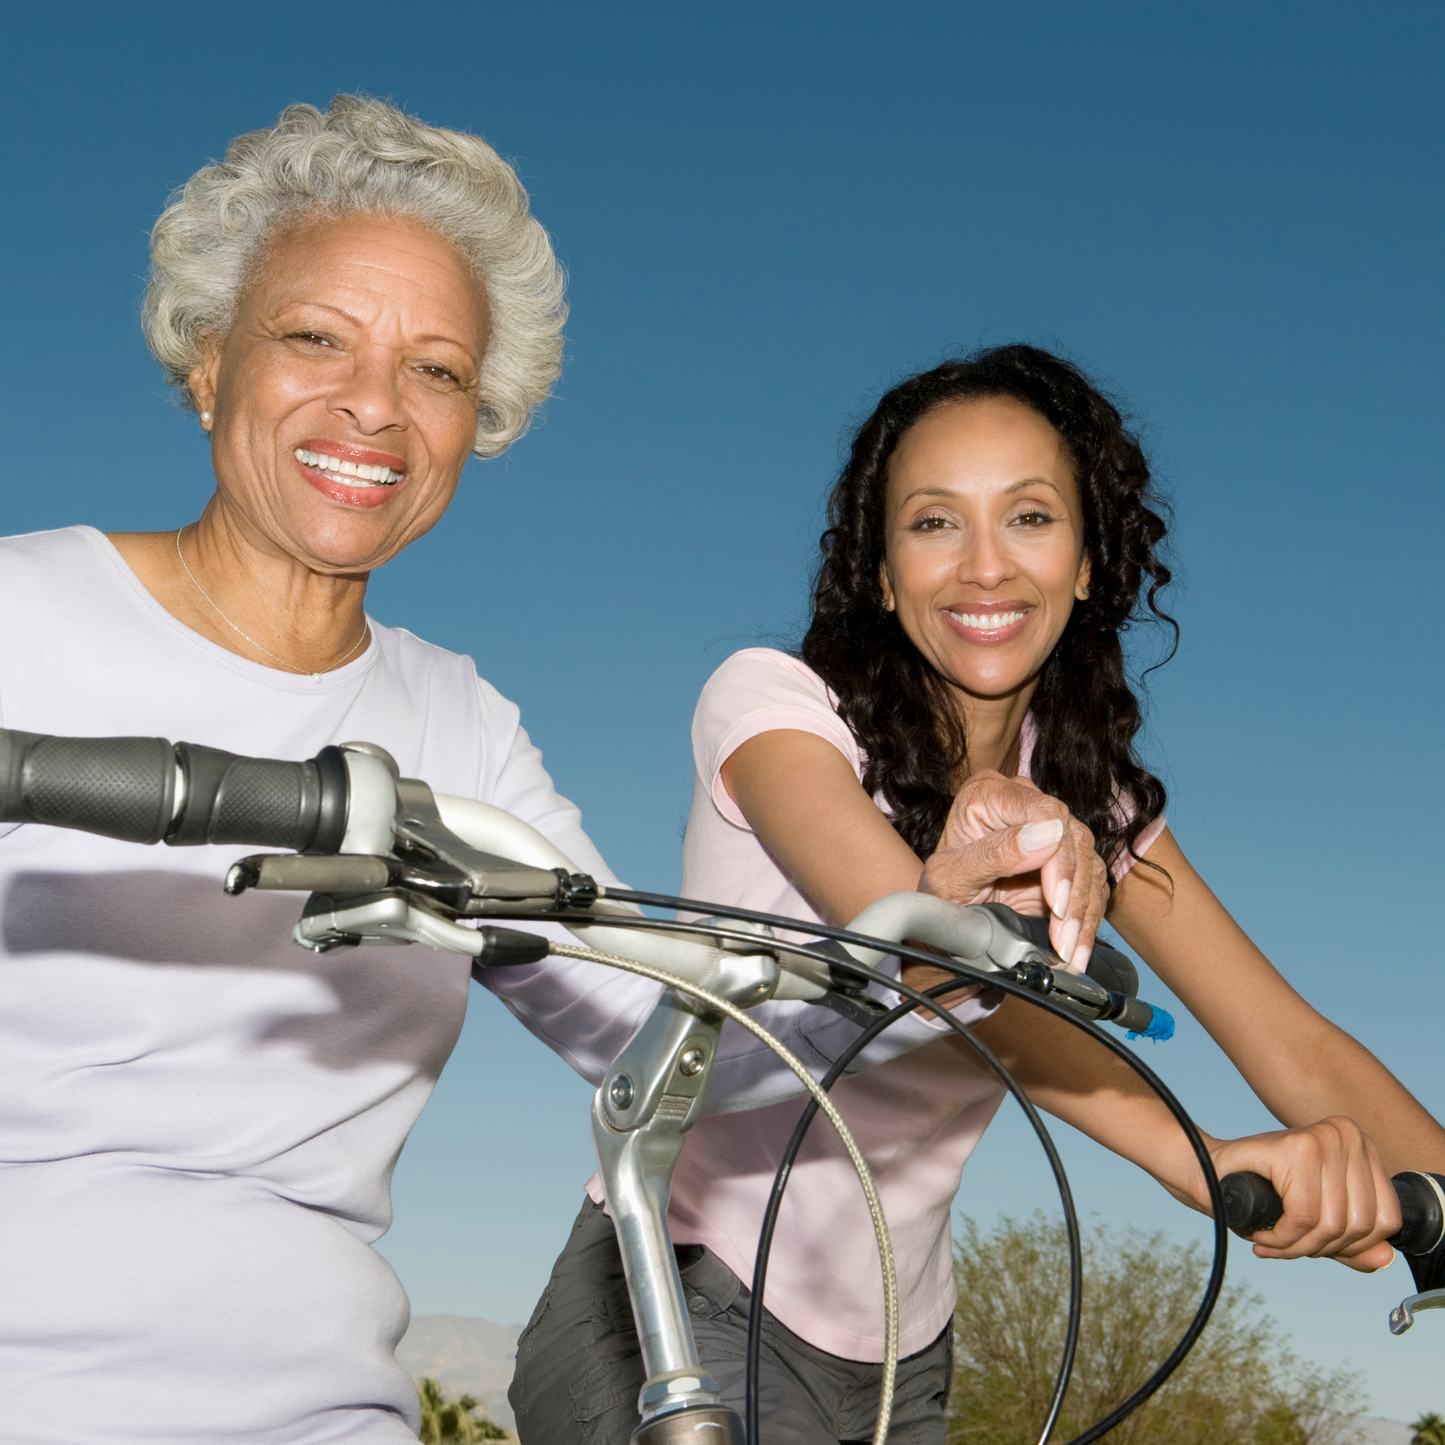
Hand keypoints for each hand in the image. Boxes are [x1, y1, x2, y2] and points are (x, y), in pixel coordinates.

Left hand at [917, 770, 1107, 970]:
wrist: (944, 923)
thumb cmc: (938, 894)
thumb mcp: (950, 878)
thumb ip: (993, 854)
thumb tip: (1047, 834)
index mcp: (988, 793)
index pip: (1043, 811)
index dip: (1058, 857)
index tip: (1056, 901)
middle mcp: (1024, 804)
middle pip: (1074, 837)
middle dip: (1073, 893)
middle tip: (1062, 937)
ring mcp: (1049, 831)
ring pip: (1089, 863)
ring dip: (1083, 912)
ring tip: (1069, 951)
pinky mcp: (1066, 862)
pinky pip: (1092, 885)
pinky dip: (1088, 919)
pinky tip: (1077, 947)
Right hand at [1204, 1118, 1400, 1271]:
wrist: (1207, 1171)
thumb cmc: (1260, 1192)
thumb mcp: (1318, 1219)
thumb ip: (1353, 1242)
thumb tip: (1385, 1259)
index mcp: (1360, 1145)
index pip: (1385, 1220)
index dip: (1351, 1248)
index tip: (1317, 1249)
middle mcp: (1346, 1135)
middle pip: (1359, 1225)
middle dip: (1320, 1250)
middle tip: (1287, 1247)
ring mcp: (1323, 1138)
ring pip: (1331, 1225)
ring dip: (1298, 1248)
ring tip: (1274, 1243)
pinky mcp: (1297, 1149)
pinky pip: (1304, 1217)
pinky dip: (1283, 1239)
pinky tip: (1264, 1236)